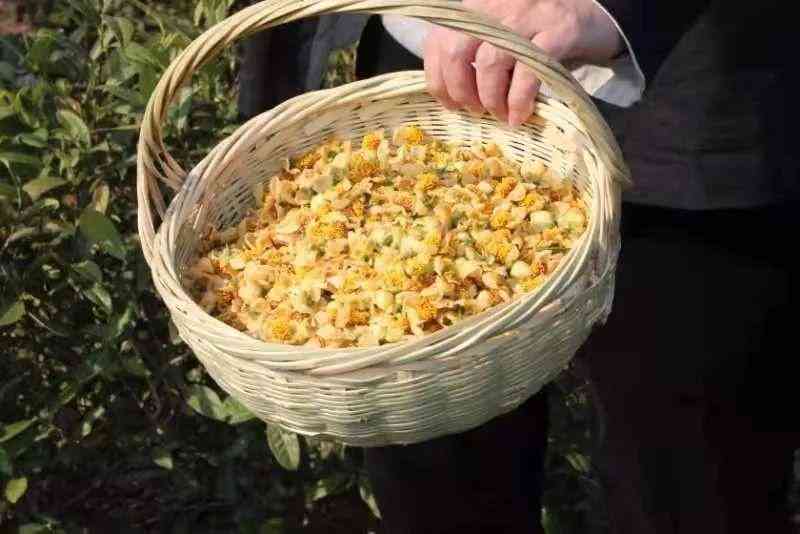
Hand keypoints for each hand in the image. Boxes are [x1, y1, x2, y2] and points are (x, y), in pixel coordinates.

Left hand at [424, 0, 621, 125]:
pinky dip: (518, 101)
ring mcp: (524, 17)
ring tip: (500, 114)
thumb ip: (469, 53)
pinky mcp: (555, 32)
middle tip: (475, 111)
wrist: (586, 14)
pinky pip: (527, 73)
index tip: (450, 103)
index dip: (438, 79)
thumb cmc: (531, 33)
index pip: (438, 42)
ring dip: (491, 99)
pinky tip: (519, 115)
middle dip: (461, 91)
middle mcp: (493, 7)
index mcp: (473, 8)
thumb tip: (449, 95)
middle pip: (457, 52)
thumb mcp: (494, 34)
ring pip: (489, 63)